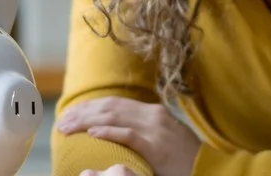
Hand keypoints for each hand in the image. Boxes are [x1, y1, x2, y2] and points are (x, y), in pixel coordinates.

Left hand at [58, 96, 200, 175]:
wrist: (208, 167)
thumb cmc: (184, 157)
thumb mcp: (164, 137)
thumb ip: (143, 131)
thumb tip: (116, 131)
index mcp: (153, 112)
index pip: (115, 103)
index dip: (90, 106)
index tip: (71, 112)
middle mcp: (153, 116)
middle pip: (110, 107)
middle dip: (82, 112)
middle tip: (62, 121)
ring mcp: (155, 130)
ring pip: (114, 118)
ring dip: (86, 121)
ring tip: (68, 127)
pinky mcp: (156, 146)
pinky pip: (129, 135)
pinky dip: (109, 132)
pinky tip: (92, 133)